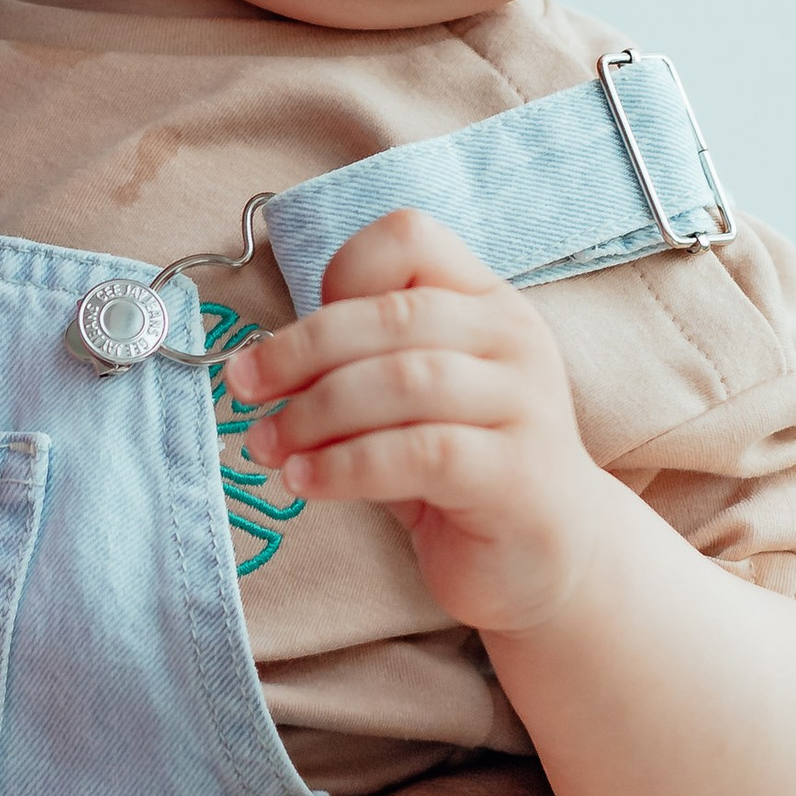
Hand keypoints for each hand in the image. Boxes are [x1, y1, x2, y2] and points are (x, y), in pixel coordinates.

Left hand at [226, 208, 609, 637]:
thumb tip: (260, 364)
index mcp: (486, 301)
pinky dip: (347, 465)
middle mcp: (513, 338)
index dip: (339, 276)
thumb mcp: (409, 401)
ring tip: (267, 446)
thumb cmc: (460, 470)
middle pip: (392, 314)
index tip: (293, 339)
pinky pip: (420, 453)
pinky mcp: (517, 474)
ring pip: (403, 381)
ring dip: (315, 413)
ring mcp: (524, 404)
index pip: (410, 239)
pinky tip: (305, 482)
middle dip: (300, 352)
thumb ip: (358, 365)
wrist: (551, 557)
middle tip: (244, 391)